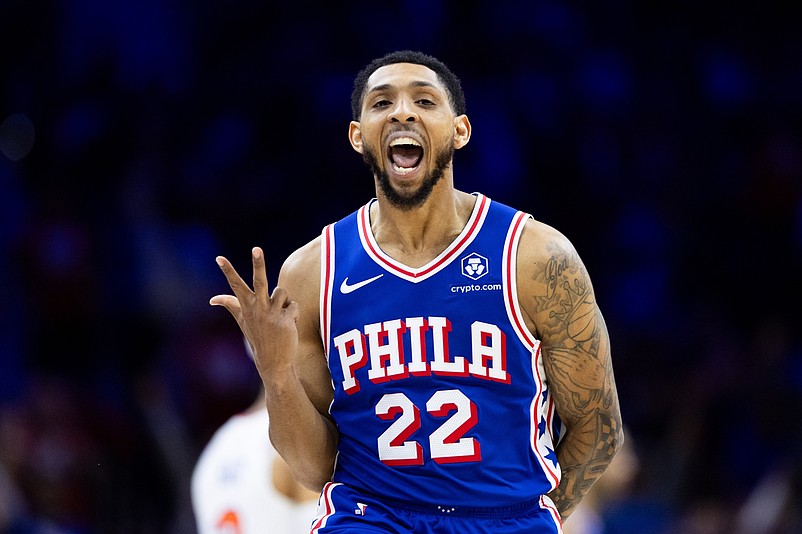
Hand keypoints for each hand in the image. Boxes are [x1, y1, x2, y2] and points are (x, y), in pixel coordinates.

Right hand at [209, 247, 298, 375]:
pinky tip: (290, 325)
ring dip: (284, 302)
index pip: (235, 285)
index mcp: (247, 306)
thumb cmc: (258, 338)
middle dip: (258, 264)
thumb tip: (212, 299)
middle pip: (259, 281)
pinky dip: (294, 313)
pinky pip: (294, 304)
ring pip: (283, 292)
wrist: (274, 362)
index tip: (219, 258)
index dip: (228, 270)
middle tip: (256, 248)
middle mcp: (258, 308)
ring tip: (280, 316)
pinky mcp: (285, 319)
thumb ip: (230, 305)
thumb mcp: (242, 321)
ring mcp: (271, 314)